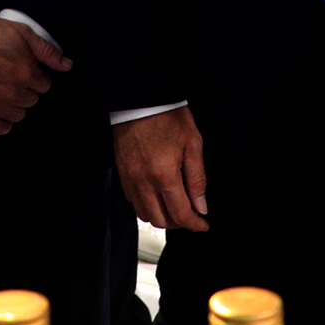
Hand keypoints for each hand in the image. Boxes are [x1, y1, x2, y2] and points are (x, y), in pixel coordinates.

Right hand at [0, 16, 70, 133]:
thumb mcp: (21, 32)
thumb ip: (47, 51)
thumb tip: (67, 65)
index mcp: (26, 71)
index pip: (44, 85)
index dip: (35, 76)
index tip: (24, 71)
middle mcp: (13, 91)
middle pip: (32, 100)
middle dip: (25, 89)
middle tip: (10, 78)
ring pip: (18, 115)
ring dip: (13, 105)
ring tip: (1, 90)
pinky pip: (0, 128)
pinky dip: (1, 120)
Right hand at [113, 106, 207, 232]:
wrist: (141, 99)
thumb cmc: (167, 117)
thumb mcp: (193, 144)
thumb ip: (197, 179)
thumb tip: (201, 205)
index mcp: (164, 175)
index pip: (181, 214)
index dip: (195, 224)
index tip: (203, 224)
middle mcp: (143, 182)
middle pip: (160, 220)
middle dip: (179, 223)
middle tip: (191, 213)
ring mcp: (130, 179)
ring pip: (144, 214)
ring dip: (161, 216)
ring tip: (174, 205)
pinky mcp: (122, 174)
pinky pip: (133, 201)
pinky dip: (146, 205)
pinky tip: (157, 195)